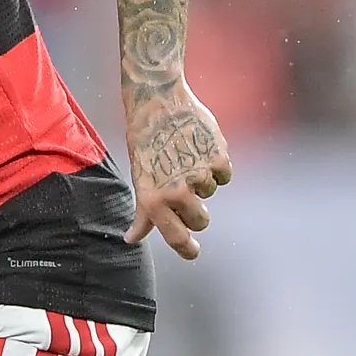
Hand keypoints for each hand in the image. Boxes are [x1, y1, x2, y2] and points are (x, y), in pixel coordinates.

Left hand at [123, 83, 232, 258]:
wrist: (158, 103)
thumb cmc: (145, 143)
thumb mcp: (140, 179)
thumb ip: (144, 212)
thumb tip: (131, 239)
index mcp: (154, 200)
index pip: (176, 237)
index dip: (187, 249)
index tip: (193, 253)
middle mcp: (177, 192)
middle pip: (200, 221)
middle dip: (196, 211)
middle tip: (184, 188)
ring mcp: (199, 176)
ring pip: (211, 193)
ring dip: (203, 180)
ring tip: (185, 156)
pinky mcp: (218, 159)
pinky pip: (224, 174)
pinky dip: (216, 163)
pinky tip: (199, 146)